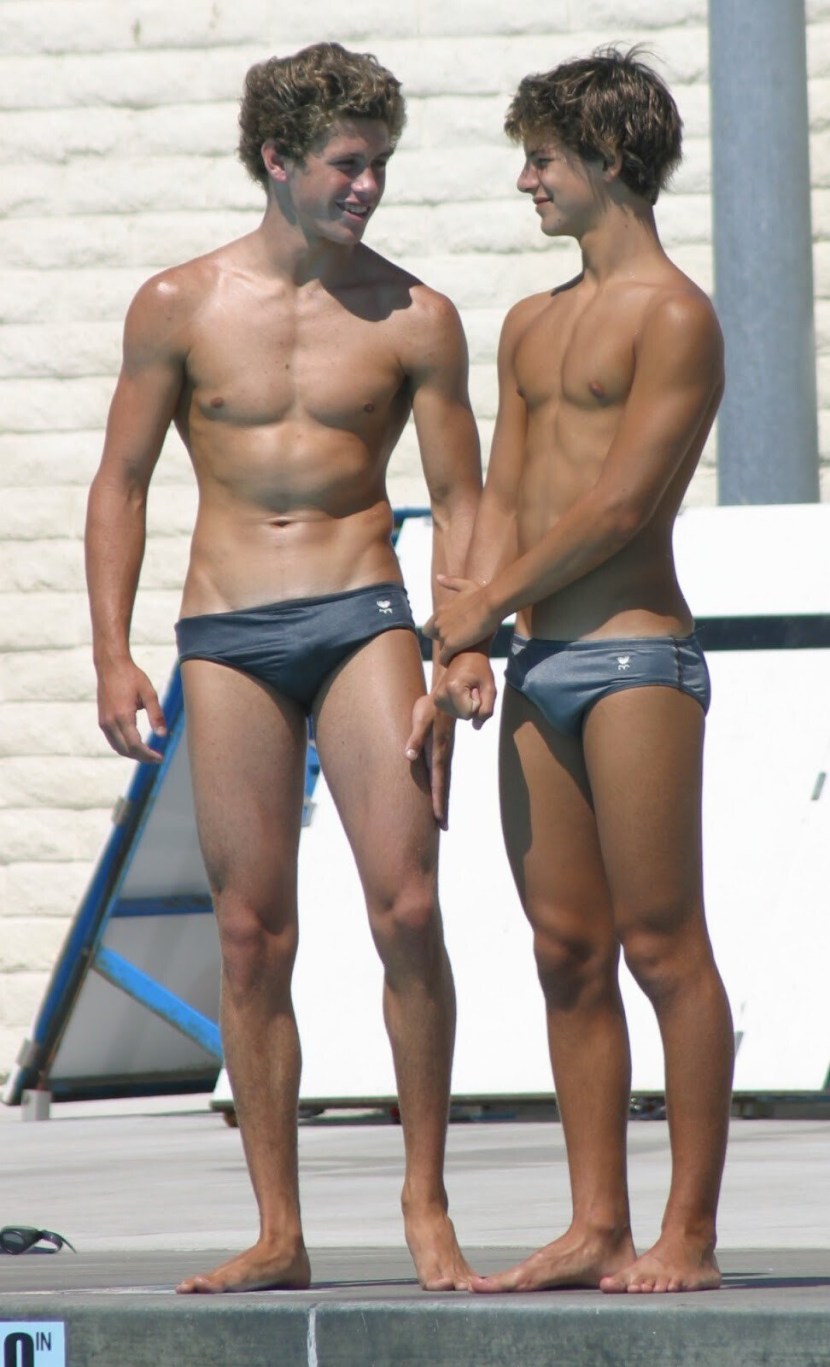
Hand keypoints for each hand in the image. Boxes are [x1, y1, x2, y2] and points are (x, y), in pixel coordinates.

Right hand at [97, 661, 166, 762]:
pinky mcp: (102, 720)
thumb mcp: (149, 693)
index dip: (148, 755)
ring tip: (149, 755)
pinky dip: (125, 747)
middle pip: (126, 750)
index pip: (135, 745)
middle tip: (157, 759)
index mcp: (122, 716)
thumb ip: (156, 715)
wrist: (110, 665)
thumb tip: (163, 735)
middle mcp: (110, 722)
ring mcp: (104, 722)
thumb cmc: (132, 676)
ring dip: (133, 754)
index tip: (161, 757)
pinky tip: (137, 746)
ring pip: (118, 748)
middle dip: (142, 757)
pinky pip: (113, 741)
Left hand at [405, 693, 455, 829]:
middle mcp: (444, 756)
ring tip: (441, 818)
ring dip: (442, 799)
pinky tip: (438, 793)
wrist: (448, 695)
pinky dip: (441, 787)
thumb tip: (409, 756)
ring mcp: (445, 754)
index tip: (438, 818)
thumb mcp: (420, 718)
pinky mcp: (443, 751)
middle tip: (443, 827)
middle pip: (443, 786)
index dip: (437, 800)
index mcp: (438, 751)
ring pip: (443, 781)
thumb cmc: (431, 706)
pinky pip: (442, 774)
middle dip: (442, 806)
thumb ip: (415, 737)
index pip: (437, 781)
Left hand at [423, 576, 500, 663]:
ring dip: (449, 650)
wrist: (491, 604)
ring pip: (441, 648)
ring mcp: (444, 634)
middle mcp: (439, 622)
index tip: (450, 634)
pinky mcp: (451, 645)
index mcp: (441, 611)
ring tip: (460, 653)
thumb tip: (438, 577)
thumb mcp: (465, 585)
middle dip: (442, 641)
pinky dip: (447, 661)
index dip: (438, 631)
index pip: (430, 626)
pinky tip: (453, 663)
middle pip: (434, 638)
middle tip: (456, 643)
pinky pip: (444, 658)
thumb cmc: (482, 594)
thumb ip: (451, 582)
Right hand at [434, 650, 496, 728]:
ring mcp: (437, 699)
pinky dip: (461, 705)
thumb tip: (477, 727)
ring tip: (467, 687)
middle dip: (473, 705)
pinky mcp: (437, 700)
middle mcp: (441, 695)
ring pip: (460, 716)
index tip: (476, 687)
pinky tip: (461, 691)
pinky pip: (455, 712)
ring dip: (467, 705)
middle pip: (464, 717)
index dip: (478, 702)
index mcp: (453, 689)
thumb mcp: (490, 687)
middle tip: (472, 687)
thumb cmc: (480, 668)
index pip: (470, 713)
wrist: (465, 655)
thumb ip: (486, 709)